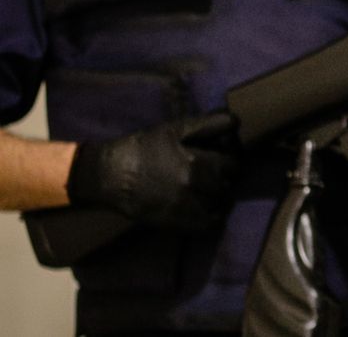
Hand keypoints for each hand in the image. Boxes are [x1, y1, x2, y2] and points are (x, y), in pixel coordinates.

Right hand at [67, 111, 238, 227]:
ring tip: (214, 195)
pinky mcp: (172, 222)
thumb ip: (208, 125)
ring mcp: (183, 206)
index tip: (227, 163)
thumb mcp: (176, 128)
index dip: (232, 163)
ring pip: (218, 207)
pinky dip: (210, 219)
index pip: (232, 165)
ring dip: (220, 201)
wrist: (110, 173)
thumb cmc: (144, 146)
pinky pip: (203, 225)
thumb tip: (236, 122)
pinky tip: (207, 212)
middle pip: (226, 187)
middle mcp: (194, 186)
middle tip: (221, 179)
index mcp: (197, 161)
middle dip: (226, 181)